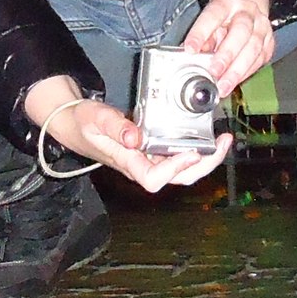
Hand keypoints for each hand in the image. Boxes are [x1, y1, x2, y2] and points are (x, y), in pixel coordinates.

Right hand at [24, 75, 233, 193]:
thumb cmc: (82, 123)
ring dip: (205, 160)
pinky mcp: (152, 152)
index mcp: (127, 162)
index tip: (191, 151)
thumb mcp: (94, 118)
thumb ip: (114, 126)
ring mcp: (148, 160)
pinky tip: (206, 136)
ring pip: (182, 172)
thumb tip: (135, 137)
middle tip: (221, 144)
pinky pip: (178, 157)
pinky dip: (196, 150)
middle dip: (203, 166)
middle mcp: (141, 166)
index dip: (175, 169)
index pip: (154, 179)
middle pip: (177, 179)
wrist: (74, 125)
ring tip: (221, 141)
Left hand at [182, 0, 275, 97]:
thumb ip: (203, 37)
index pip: (213, 15)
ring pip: (254, 49)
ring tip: (223, 85)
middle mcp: (248, 12)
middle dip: (226, 55)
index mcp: (227, 2)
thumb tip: (194, 57)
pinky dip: (247, 73)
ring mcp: (262, 26)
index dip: (201, 33)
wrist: (246, 8)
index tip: (190, 49)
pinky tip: (236, 82)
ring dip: (237, 71)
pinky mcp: (270, 41)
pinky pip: (261, 59)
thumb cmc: (223, 16)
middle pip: (241, 32)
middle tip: (214, 72)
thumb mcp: (209, 19)